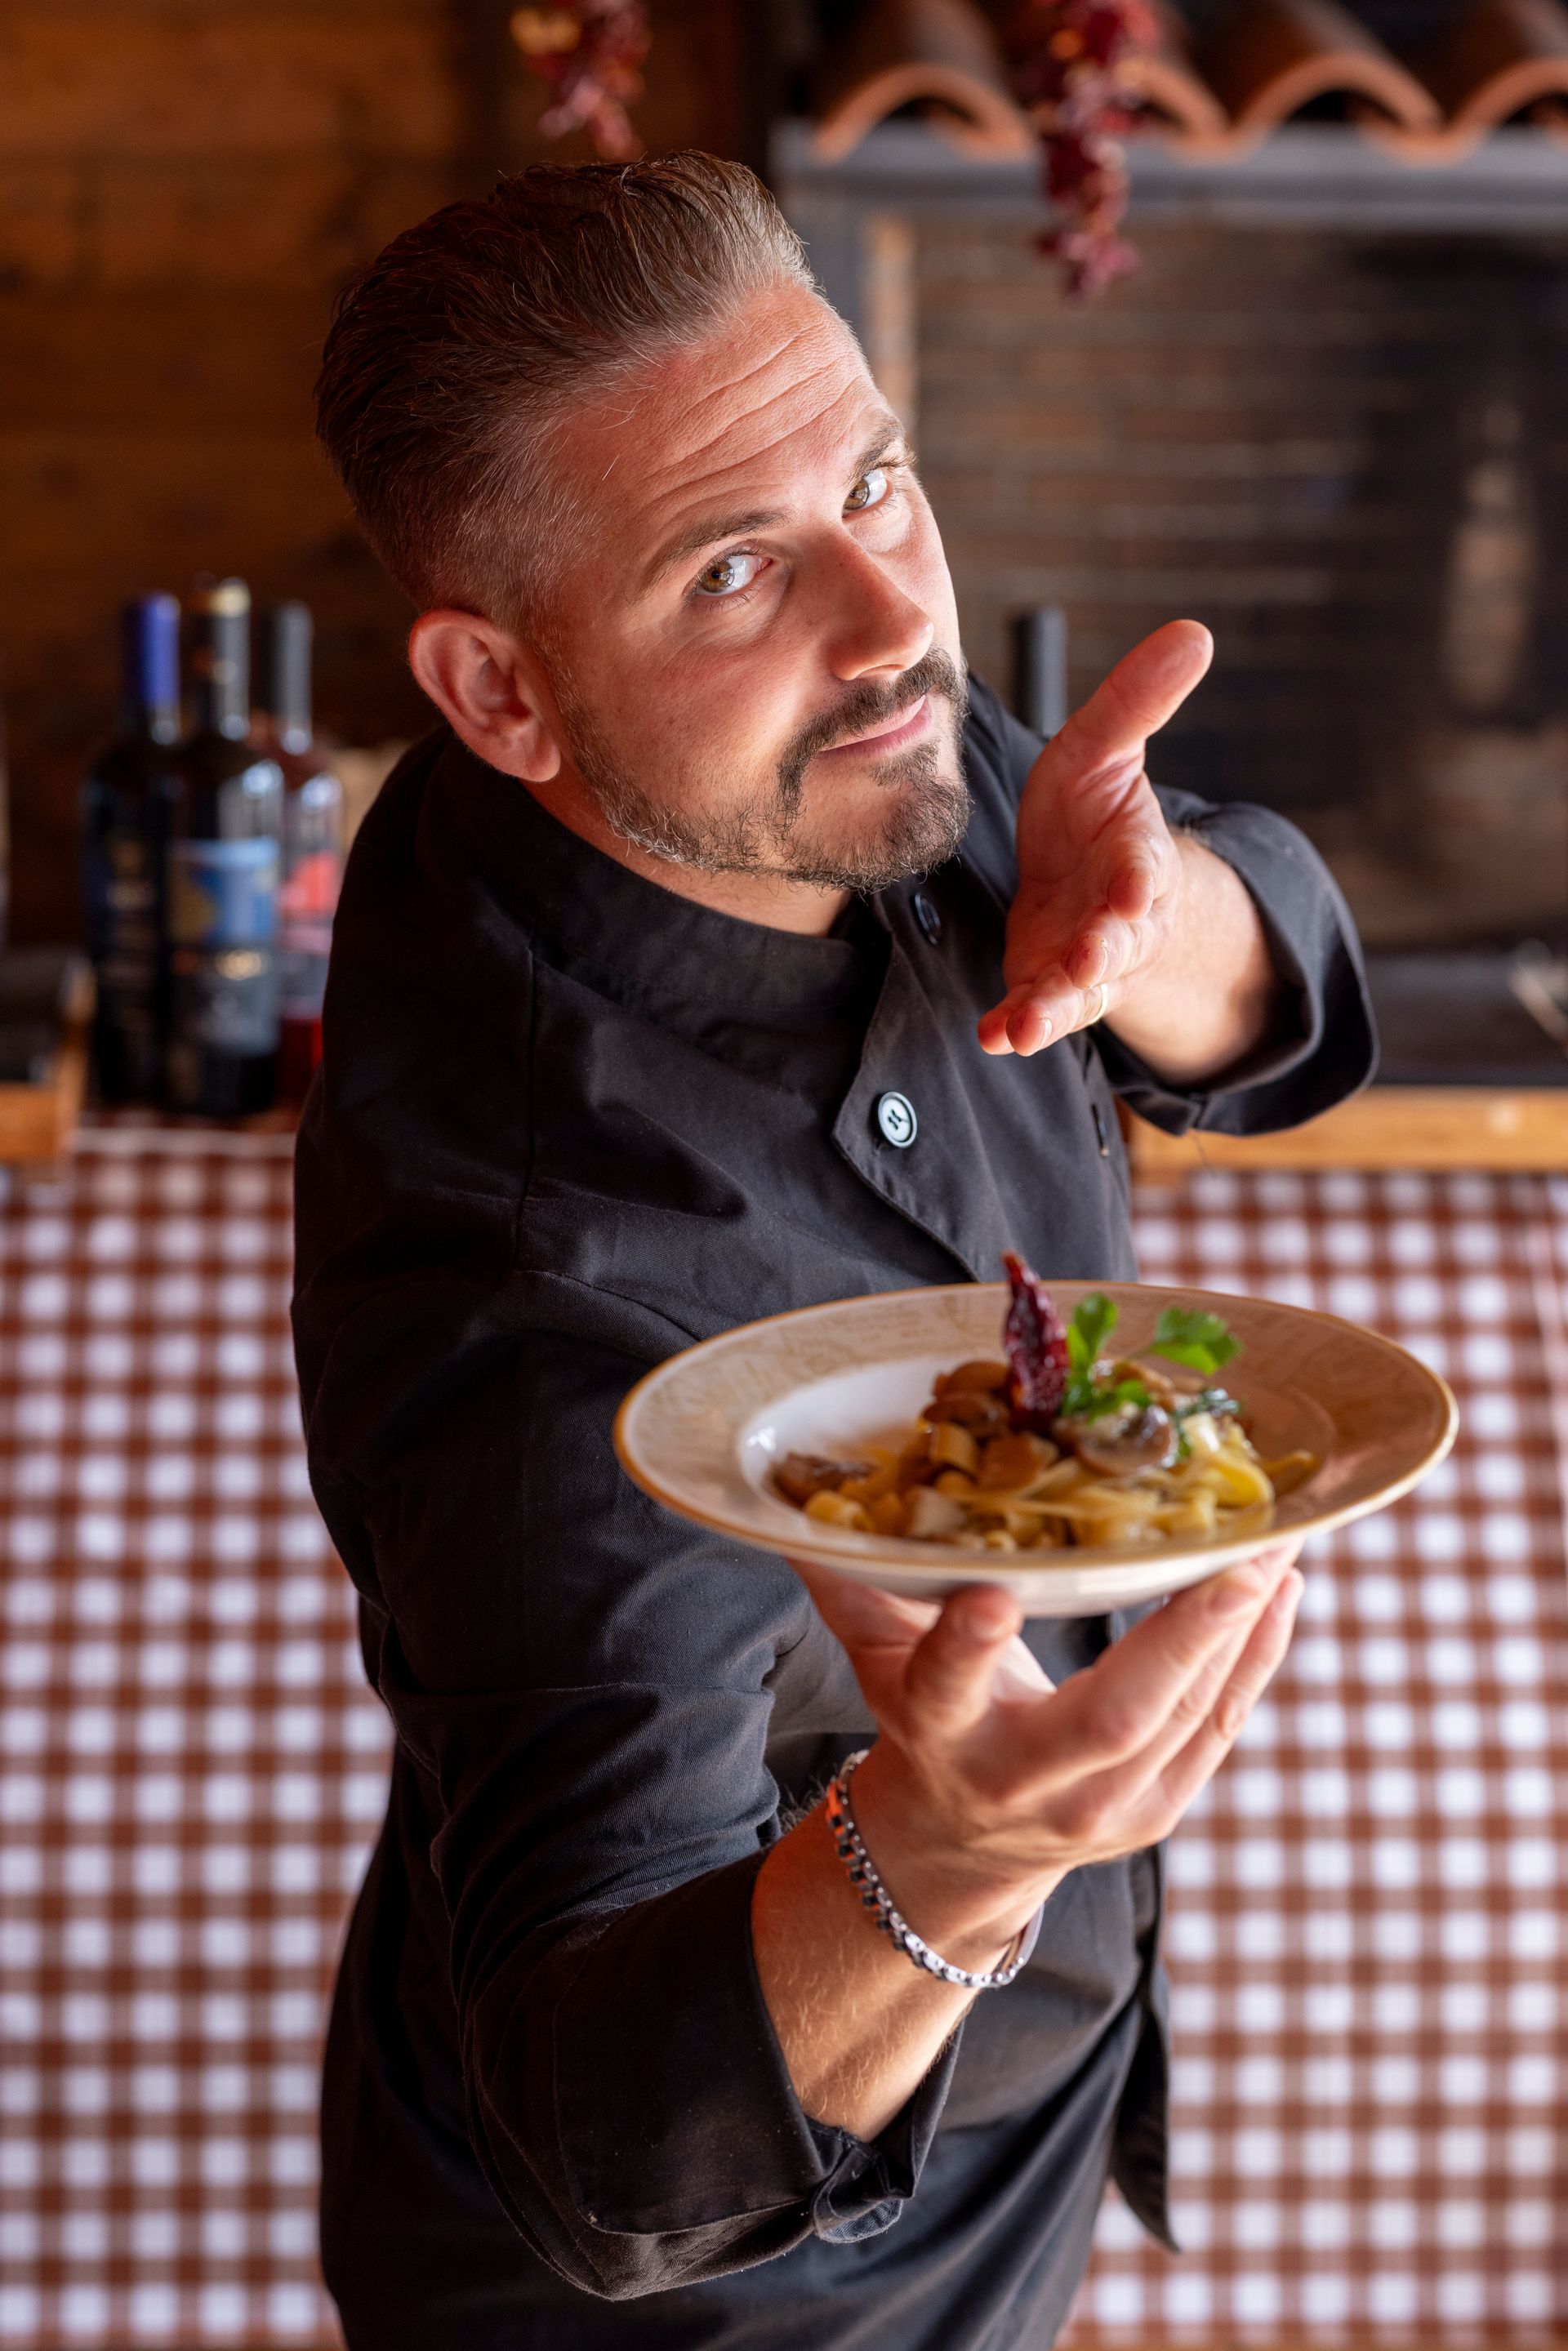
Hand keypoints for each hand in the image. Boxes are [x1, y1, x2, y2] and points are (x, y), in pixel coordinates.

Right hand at [789, 1546, 1302, 1964]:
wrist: (964, 1847)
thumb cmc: (921, 1717)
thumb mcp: (873, 1655)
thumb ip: (848, 1580)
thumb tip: (795, 1498)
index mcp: (938, 1738)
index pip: (942, 1691)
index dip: (964, 1647)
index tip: (992, 1589)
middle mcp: (1022, 1784)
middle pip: (1109, 1722)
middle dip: (1181, 1641)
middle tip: (1236, 1558)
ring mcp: (1103, 1809)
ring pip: (1185, 1720)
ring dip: (1240, 1629)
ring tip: (1281, 1542)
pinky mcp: (1160, 1808)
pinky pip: (1222, 1728)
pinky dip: (1258, 1655)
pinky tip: (1283, 1585)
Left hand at [978, 619, 1212, 1059]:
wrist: (1081, 879)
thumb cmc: (1093, 812)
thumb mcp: (1104, 748)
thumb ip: (1137, 701)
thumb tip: (1196, 631)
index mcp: (1136, 858)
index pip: (1144, 867)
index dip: (1140, 880)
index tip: (1135, 890)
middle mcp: (1118, 919)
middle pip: (1117, 940)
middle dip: (1103, 951)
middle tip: (1087, 960)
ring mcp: (1083, 961)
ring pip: (1078, 989)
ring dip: (1056, 1006)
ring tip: (1028, 1025)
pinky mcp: (1045, 987)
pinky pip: (1035, 1012)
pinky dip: (1016, 1026)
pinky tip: (994, 1036)